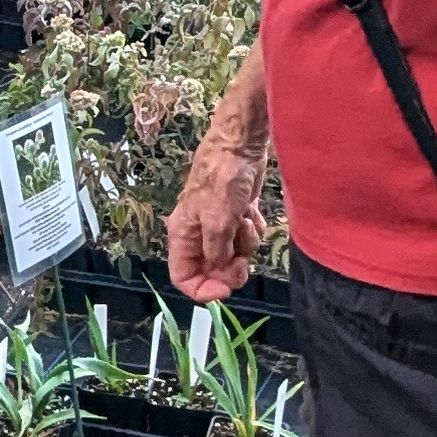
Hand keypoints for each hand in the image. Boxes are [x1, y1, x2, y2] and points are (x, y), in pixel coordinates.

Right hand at [164, 126, 269, 302]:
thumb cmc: (222, 180)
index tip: (225, 289)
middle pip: (212, 271)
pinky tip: (253, 213)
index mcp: (183, 236)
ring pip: (234, 256)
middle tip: (243, 260)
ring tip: (246, 221)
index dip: (202, 289)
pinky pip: (247, 239)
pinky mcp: (238, 217)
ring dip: (246, 245)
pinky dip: (254, 231)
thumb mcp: (218, 221)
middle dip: (231, 268)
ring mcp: (219, 226)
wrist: (240, 147)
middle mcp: (198, 235)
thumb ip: (217, 253)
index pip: (182, 277)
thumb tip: (220, 271)